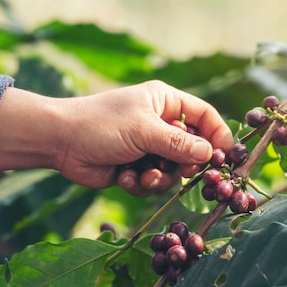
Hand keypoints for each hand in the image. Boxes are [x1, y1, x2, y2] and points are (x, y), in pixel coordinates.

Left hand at [0, 80, 233, 195]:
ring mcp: (147, 147)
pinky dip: (140, 183)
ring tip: (143, 176)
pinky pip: (152, 182)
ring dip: (159, 178)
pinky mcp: (134, 168)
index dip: (217, 135)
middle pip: (192, 149)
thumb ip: (179, 145)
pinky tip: (124, 178)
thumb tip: (209, 155)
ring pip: (172, 171)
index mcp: (165, 103)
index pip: (204, 116)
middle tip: (183, 172)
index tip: (226, 157)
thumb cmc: (102, 125)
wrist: (60, 142)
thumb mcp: (144, 131)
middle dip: (184, 164)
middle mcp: (159, 124)